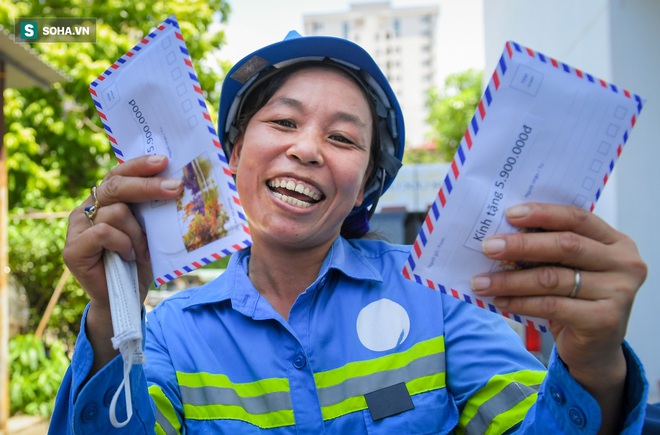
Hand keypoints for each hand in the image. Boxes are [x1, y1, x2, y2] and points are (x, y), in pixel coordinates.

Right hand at [63, 155, 182, 309]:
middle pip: (116, 185)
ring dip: (137, 233)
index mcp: (104, 201)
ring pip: (115, 212)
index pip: (118, 174)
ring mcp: (77, 228)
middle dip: (148, 186)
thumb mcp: (149, 229)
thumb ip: (150, 207)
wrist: (126, 298)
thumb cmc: (141, 261)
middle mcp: (87, 209)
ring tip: (143, 250)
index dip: (139, 165)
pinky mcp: (73, 248)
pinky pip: (104, 233)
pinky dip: (123, 244)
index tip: (163, 161)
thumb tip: (174, 183)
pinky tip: (129, 256)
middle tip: (175, 189)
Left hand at [471, 203, 645, 388]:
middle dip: (521, 245)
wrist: (595, 350)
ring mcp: (619, 293)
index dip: (543, 214)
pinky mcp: (604, 320)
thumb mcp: (568, 269)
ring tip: (481, 282)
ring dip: (511, 280)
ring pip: (553, 278)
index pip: (578, 218)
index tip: (509, 214)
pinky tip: (499, 301)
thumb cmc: (576, 300)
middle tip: (488, 247)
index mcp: (615, 242)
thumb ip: (549, 249)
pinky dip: (520, 302)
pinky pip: (551, 306)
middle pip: (566, 245)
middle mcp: (624, 264)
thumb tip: (502, 234)